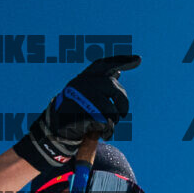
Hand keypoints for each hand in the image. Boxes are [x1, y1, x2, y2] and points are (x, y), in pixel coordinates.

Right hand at [13, 52, 137, 175]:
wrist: (54, 130)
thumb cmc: (74, 113)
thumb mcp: (85, 95)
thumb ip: (101, 84)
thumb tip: (118, 72)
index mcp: (84, 78)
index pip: (105, 65)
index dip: (122, 60)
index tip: (139, 59)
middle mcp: (82, 84)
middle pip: (114, 88)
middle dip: (123, 103)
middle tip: (122, 114)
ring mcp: (81, 98)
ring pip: (111, 108)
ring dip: (114, 121)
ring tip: (107, 126)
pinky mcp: (82, 114)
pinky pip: (105, 122)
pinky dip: (108, 130)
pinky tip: (103, 133)